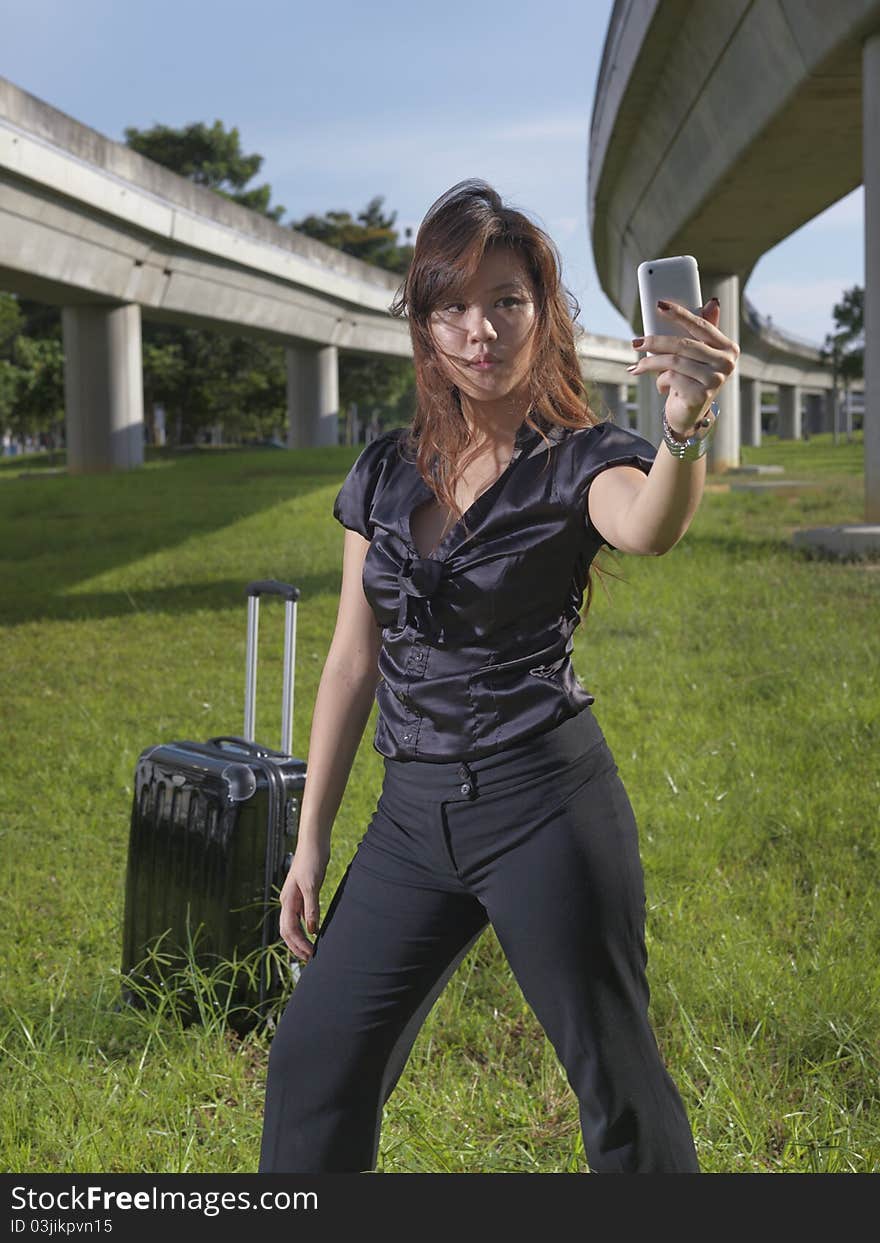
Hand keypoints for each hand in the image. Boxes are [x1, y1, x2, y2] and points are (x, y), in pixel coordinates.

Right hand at [278, 836, 330, 962]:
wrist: (314, 841)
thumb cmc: (311, 859)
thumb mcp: (311, 884)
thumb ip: (311, 907)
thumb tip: (311, 930)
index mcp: (287, 900)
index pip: (288, 930)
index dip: (298, 945)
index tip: (310, 955)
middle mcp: (288, 901)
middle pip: (287, 931)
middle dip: (297, 947)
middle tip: (311, 959)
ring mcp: (295, 897)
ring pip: (293, 925)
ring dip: (300, 939)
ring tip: (311, 950)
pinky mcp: (304, 893)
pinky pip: (301, 916)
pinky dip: (306, 928)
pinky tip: (315, 932)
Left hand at [627, 298, 739, 435]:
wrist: (689, 414)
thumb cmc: (691, 379)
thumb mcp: (697, 356)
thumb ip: (704, 331)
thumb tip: (713, 302)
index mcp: (728, 348)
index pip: (701, 326)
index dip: (680, 314)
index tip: (659, 305)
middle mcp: (726, 363)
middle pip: (684, 344)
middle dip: (655, 342)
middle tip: (636, 342)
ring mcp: (715, 380)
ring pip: (674, 362)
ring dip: (651, 363)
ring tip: (637, 367)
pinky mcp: (701, 395)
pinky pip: (672, 378)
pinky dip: (661, 381)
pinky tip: (661, 387)